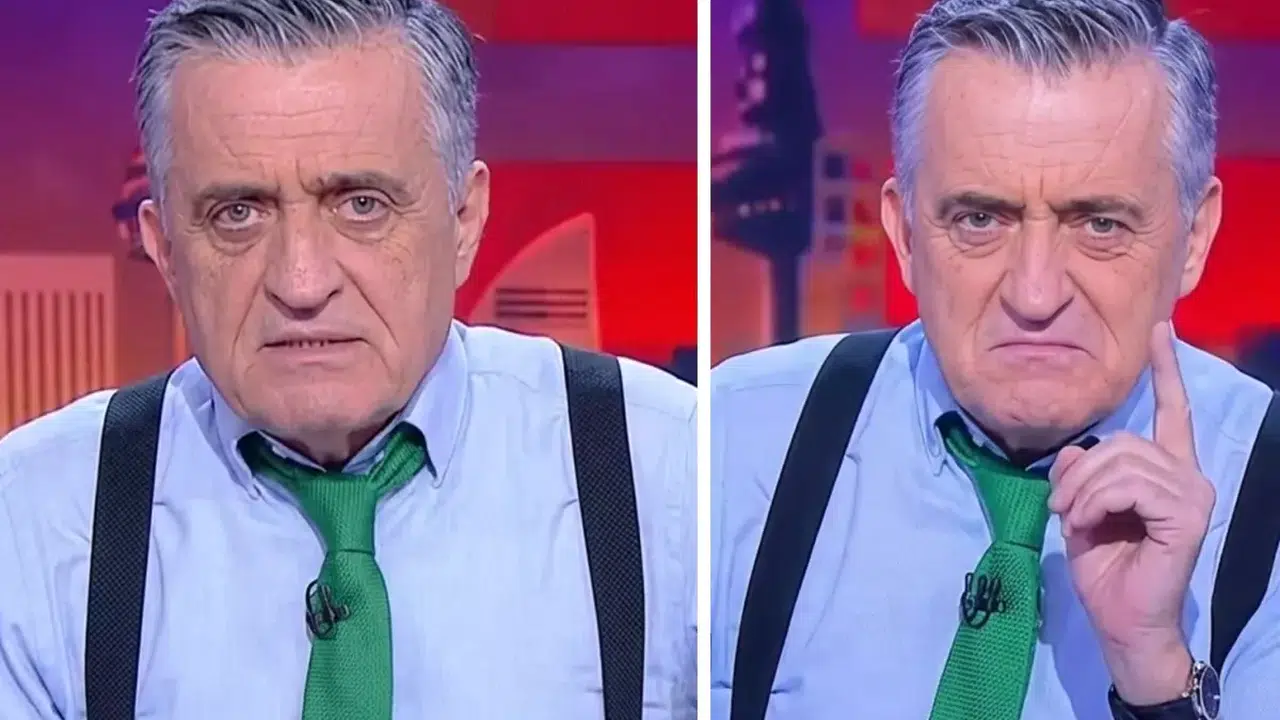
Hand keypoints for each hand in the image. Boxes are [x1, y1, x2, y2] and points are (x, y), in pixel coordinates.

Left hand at [1047, 322, 1211, 705]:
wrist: (1121, 620)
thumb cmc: (1105, 568)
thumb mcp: (1080, 509)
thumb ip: (1079, 472)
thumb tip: (1074, 451)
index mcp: (1165, 470)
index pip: (1172, 411)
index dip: (1166, 369)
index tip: (1159, 330)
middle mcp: (1187, 475)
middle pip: (1122, 440)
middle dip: (1079, 471)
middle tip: (1060, 505)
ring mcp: (1192, 493)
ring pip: (1122, 460)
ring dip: (1082, 489)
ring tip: (1072, 517)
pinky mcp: (1187, 513)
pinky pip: (1129, 485)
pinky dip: (1095, 501)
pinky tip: (1085, 523)